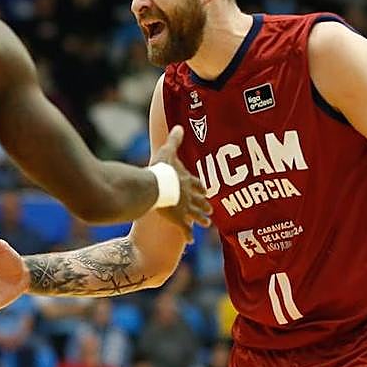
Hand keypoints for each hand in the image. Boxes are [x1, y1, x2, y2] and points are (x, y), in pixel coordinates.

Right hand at [151, 126, 211, 241]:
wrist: (155, 187)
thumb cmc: (160, 169)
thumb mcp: (168, 152)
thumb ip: (174, 140)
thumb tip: (179, 126)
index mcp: (187, 180)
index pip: (198, 184)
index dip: (202, 188)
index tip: (207, 191)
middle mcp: (189, 196)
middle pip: (199, 201)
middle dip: (205, 205)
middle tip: (211, 210)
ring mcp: (184, 208)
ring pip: (196, 215)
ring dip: (200, 219)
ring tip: (206, 224)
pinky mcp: (177, 219)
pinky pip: (184, 229)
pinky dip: (188, 234)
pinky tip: (191, 240)